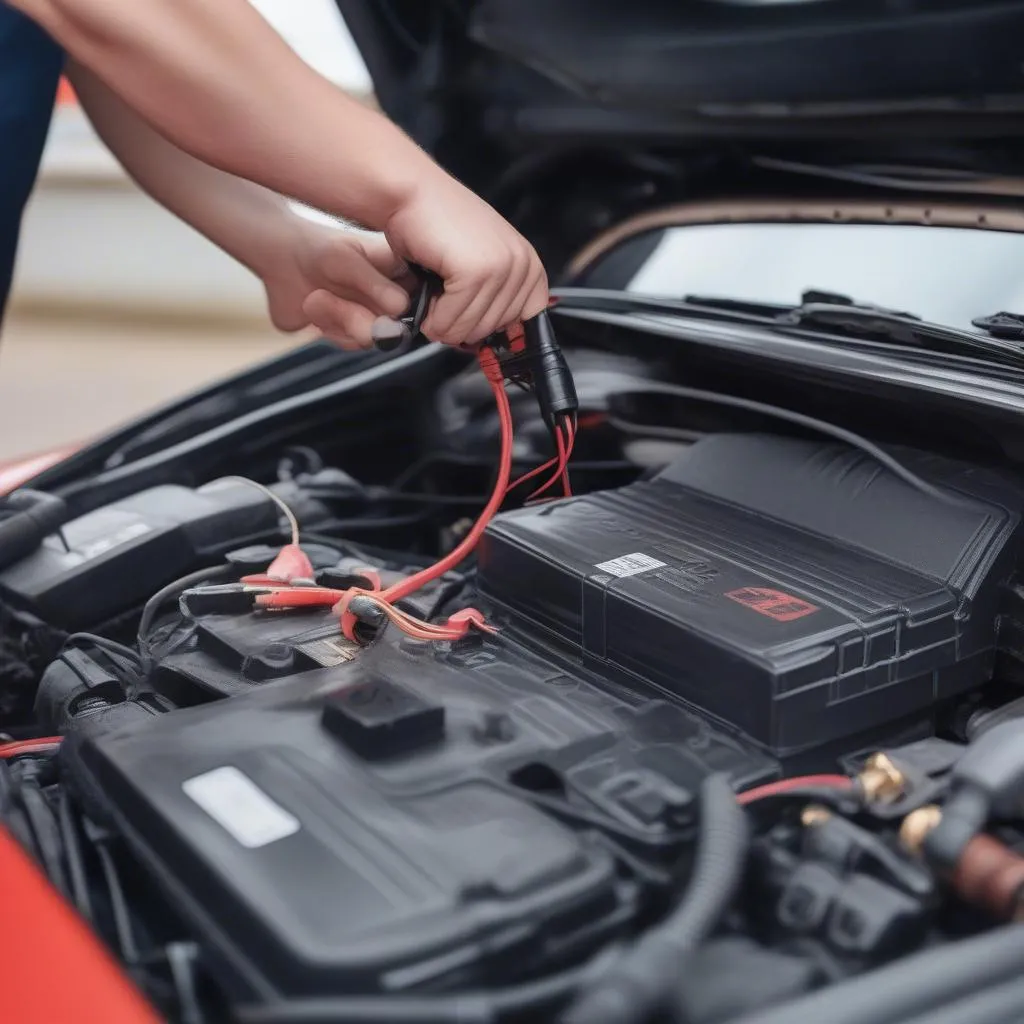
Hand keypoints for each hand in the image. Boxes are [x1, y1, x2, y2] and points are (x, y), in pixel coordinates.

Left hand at [262, 222, 412, 349]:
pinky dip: (330, 329)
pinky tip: (316, 308)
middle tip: (327, 295)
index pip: (424, 301)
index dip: (402, 308)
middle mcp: (396, 297)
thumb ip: (374, 285)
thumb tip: (401, 309)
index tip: (378, 304)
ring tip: (317, 297)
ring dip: (339, 320)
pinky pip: (353, 345)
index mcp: (405, 272)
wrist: (281, 260)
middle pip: (399, 327)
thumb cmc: (317, 250)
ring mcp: (377, 316)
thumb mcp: (344, 259)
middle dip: (360, 317)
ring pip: (373, 339)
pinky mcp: (356, 333)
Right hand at [383, 174, 548, 346]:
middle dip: (459, 323)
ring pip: (470, 330)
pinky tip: (426, 288)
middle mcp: (523, 265)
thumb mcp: (481, 264)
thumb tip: (491, 342)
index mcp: (530, 266)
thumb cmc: (436, 227)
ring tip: (433, 289)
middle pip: (491, 332)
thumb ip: (494, 299)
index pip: (523, 326)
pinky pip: (452, 321)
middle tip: (441, 294)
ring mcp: (503, 267)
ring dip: (442, 320)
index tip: (466, 317)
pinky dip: (432, 315)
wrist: (408, 194)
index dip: (488, 328)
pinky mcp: (478, 271)